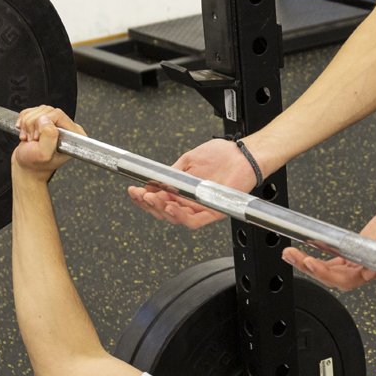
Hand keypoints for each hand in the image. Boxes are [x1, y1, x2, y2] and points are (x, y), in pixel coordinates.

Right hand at [13, 106, 82, 178]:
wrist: (26, 167)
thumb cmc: (35, 165)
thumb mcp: (43, 154)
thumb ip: (49, 137)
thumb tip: (45, 120)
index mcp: (74, 136)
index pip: (58, 114)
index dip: (42, 122)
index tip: (37, 137)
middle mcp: (68, 129)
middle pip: (47, 110)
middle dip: (33, 123)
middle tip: (32, 139)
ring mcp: (56, 124)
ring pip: (39, 110)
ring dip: (27, 123)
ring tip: (29, 138)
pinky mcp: (46, 122)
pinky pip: (32, 111)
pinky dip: (24, 120)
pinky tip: (25, 132)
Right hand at [127, 138, 258, 229]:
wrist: (242, 154)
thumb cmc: (222, 155)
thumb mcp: (189, 160)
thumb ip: (171, 172)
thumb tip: (153, 179)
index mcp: (181, 190)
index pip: (158, 198)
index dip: (144, 197)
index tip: (134, 190)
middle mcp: (189, 201)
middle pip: (163, 211)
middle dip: (147, 204)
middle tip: (139, 195)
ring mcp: (200, 207)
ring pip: (175, 218)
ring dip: (160, 210)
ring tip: (151, 200)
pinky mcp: (213, 212)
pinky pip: (194, 221)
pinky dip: (180, 216)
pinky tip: (170, 207)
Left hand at [284, 196, 375, 290]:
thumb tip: (371, 271)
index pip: (347, 279)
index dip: (327, 274)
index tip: (312, 262)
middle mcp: (365, 268)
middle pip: (332, 277)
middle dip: (310, 268)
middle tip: (293, 256)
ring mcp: (358, 261)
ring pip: (329, 270)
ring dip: (308, 264)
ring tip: (291, 254)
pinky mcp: (353, 251)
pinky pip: (332, 260)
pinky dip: (317, 257)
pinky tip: (304, 252)